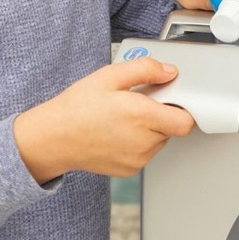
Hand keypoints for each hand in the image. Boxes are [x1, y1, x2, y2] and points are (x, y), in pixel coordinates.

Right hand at [13, 57, 196, 182]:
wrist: (52, 139)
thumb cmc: (77, 108)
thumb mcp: (110, 76)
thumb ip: (145, 69)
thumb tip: (169, 72)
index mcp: (142, 116)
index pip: (186, 122)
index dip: (185, 109)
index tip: (175, 99)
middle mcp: (143, 141)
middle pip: (173, 128)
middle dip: (163, 114)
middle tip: (139, 102)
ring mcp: (137, 159)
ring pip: (160, 140)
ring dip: (152, 128)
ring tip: (125, 117)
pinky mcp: (130, 170)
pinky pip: (147, 153)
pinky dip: (140, 142)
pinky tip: (119, 131)